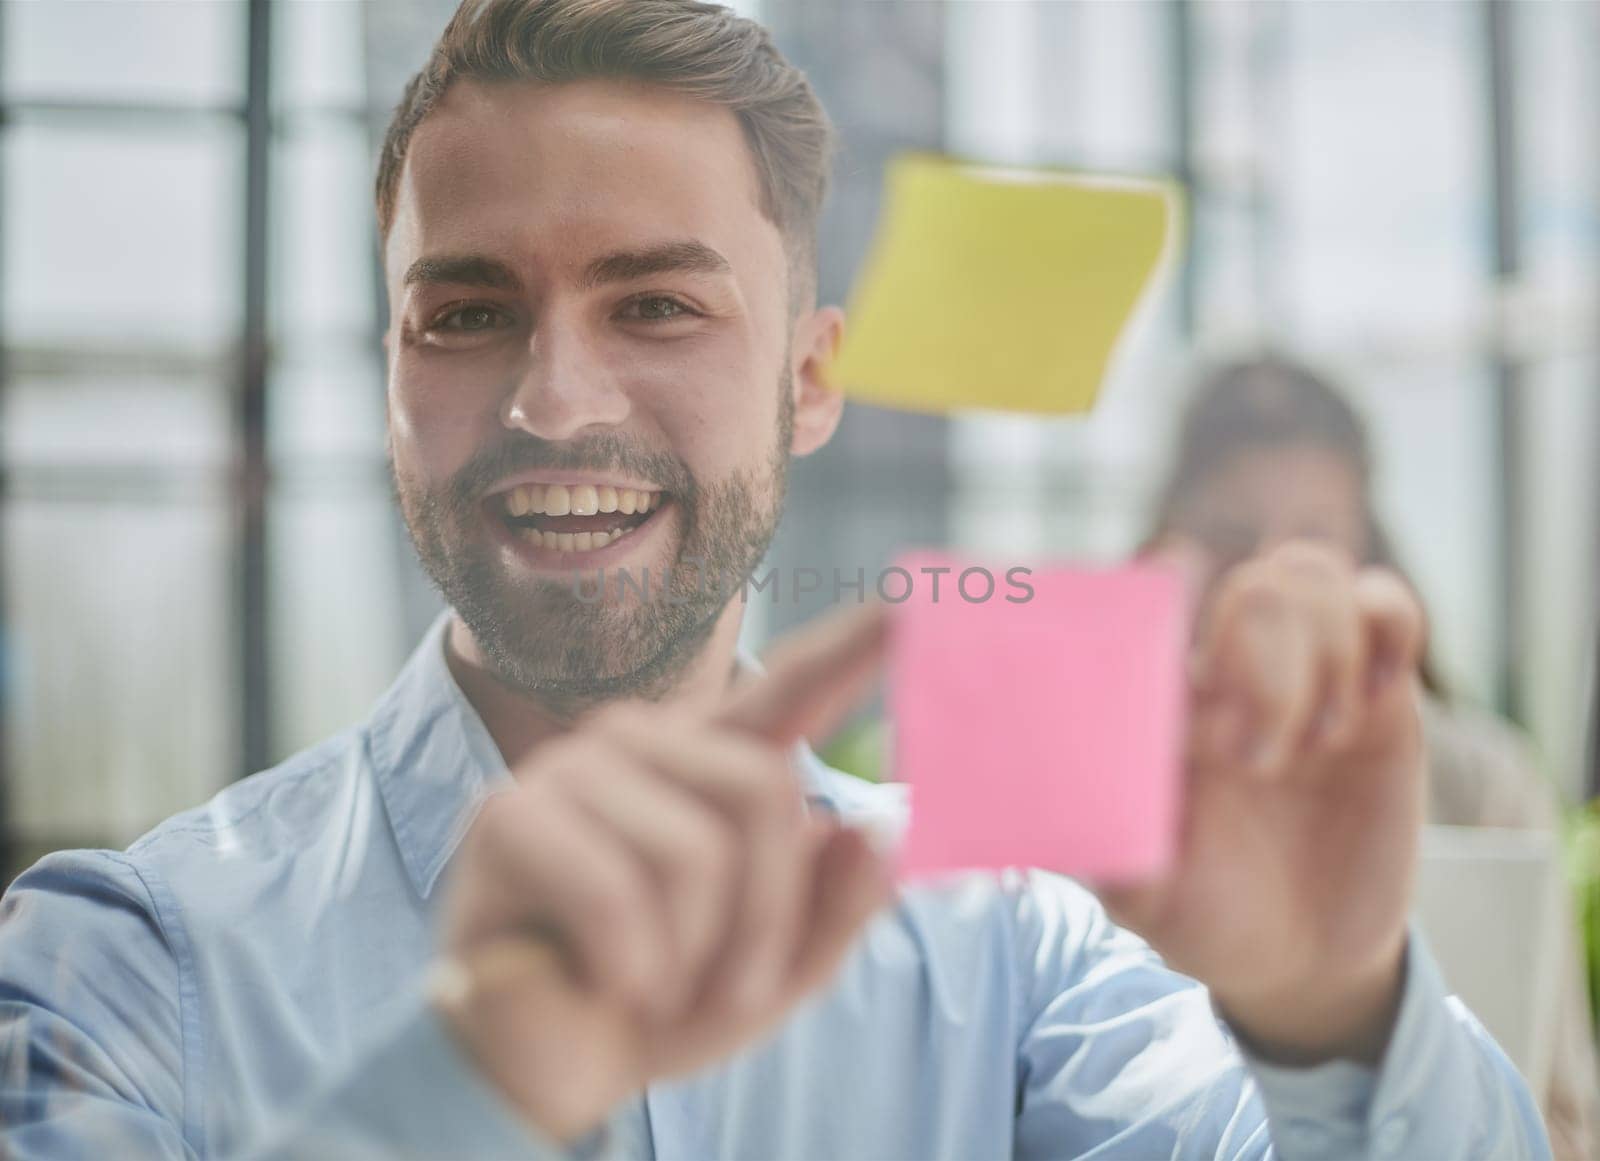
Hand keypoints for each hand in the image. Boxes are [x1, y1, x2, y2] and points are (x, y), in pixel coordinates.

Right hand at [432, 603, 893, 1142]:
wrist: (545, 1070)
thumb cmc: (661, 1003)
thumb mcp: (775, 971)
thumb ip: (837, 906)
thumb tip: (877, 829)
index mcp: (709, 765)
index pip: (788, 689)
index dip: (849, 648)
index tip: (911, 605)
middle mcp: (641, 742)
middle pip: (764, 789)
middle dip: (767, 917)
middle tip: (733, 988)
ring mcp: (570, 769)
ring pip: (696, 850)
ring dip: (694, 957)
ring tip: (651, 985)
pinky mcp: (509, 816)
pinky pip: (619, 894)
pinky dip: (632, 968)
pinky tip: (601, 982)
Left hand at [1103, 539, 1425, 1064]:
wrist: (1306, 957)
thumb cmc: (1206, 914)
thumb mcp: (1147, 899)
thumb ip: (1113, 855)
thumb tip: (1064, 821)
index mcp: (1162, 704)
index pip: (1157, 604)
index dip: (1167, 577)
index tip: (1176, 573)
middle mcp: (1227, 673)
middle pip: (1253, 588)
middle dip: (1265, 664)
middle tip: (1257, 763)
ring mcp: (1304, 672)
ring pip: (1311, 574)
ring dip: (1324, 650)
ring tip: (1322, 741)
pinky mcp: (1379, 691)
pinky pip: (1383, 604)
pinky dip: (1384, 623)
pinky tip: (1374, 698)